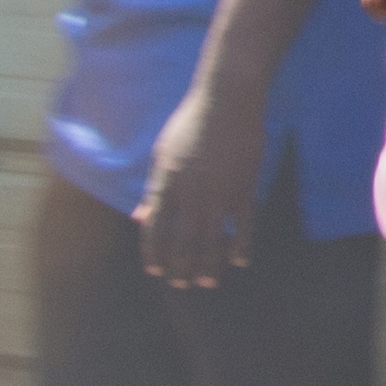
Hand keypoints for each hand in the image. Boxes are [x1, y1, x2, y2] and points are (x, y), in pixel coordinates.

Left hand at [134, 70, 268, 290]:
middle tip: (181, 285)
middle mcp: (191, 193)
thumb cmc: (190, 123)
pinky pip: (244, 224)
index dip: (154, 254)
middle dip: (180, 267)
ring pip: (211, 239)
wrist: (227, 100)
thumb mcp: (162, 153)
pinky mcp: (244, 187)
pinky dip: (241, 245)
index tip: (155, 271)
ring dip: (208, 264)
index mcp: (166, 183)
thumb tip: (141, 217)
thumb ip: (154, 189)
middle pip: (183, 241)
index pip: (155, 229)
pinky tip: (239, 261)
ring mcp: (219, 192)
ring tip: (206, 282)